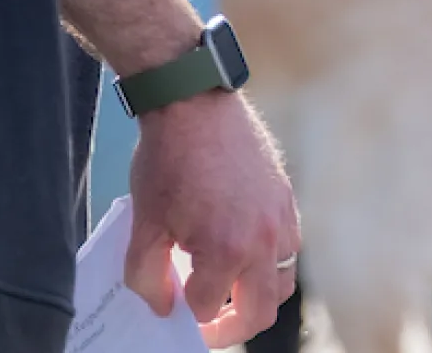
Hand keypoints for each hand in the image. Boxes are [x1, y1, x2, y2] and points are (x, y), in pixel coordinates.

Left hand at [125, 89, 300, 342]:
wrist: (194, 103)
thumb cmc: (166, 161)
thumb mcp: (142, 225)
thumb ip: (148, 277)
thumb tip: (164, 307)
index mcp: (226, 250)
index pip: (207, 308)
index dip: (183, 312)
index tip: (170, 304)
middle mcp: (263, 240)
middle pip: (258, 313)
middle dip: (229, 328)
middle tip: (205, 325)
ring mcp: (281, 220)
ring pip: (281, 285)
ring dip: (255, 298)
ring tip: (227, 292)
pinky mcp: (286, 200)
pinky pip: (289, 250)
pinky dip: (269, 265)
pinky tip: (242, 252)